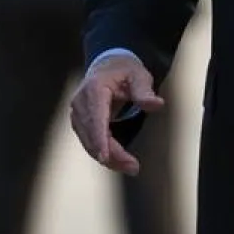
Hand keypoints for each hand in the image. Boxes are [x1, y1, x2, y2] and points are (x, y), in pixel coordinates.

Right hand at [68, 55, 163, 175]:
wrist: (108, 67)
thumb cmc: (125, 71)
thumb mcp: (139, 76)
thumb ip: (145, 92)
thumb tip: (157, 104)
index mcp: (94, 88)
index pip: (96, 117)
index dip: (99, 138)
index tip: (104, 157)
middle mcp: (80, 101)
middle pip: (93, 134)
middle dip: (112, 153)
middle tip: (134, 167)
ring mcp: (77, 113)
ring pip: (89, 142)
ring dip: (109, 157)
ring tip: (131, 166)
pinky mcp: (79, 123)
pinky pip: (89, 142)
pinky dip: (104, 153)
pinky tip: (119, 161)